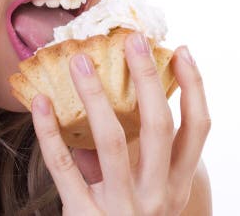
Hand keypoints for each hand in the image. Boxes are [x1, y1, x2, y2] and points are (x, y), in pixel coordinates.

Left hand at [31, 32, 210, 214]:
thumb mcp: (154, 193)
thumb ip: (147, 153)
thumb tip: (132, 88)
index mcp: (178, 184)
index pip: (198, 128)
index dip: (194, 86)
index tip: (182, 50)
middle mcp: (157, 196)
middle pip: (157, 126)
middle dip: (146, 78)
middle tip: (132, 40)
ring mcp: (121, 208)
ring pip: (111, 142)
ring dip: (95, 96)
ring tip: (81, 62)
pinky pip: (64, 169)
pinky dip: (50, 133)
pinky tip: (41, 103)